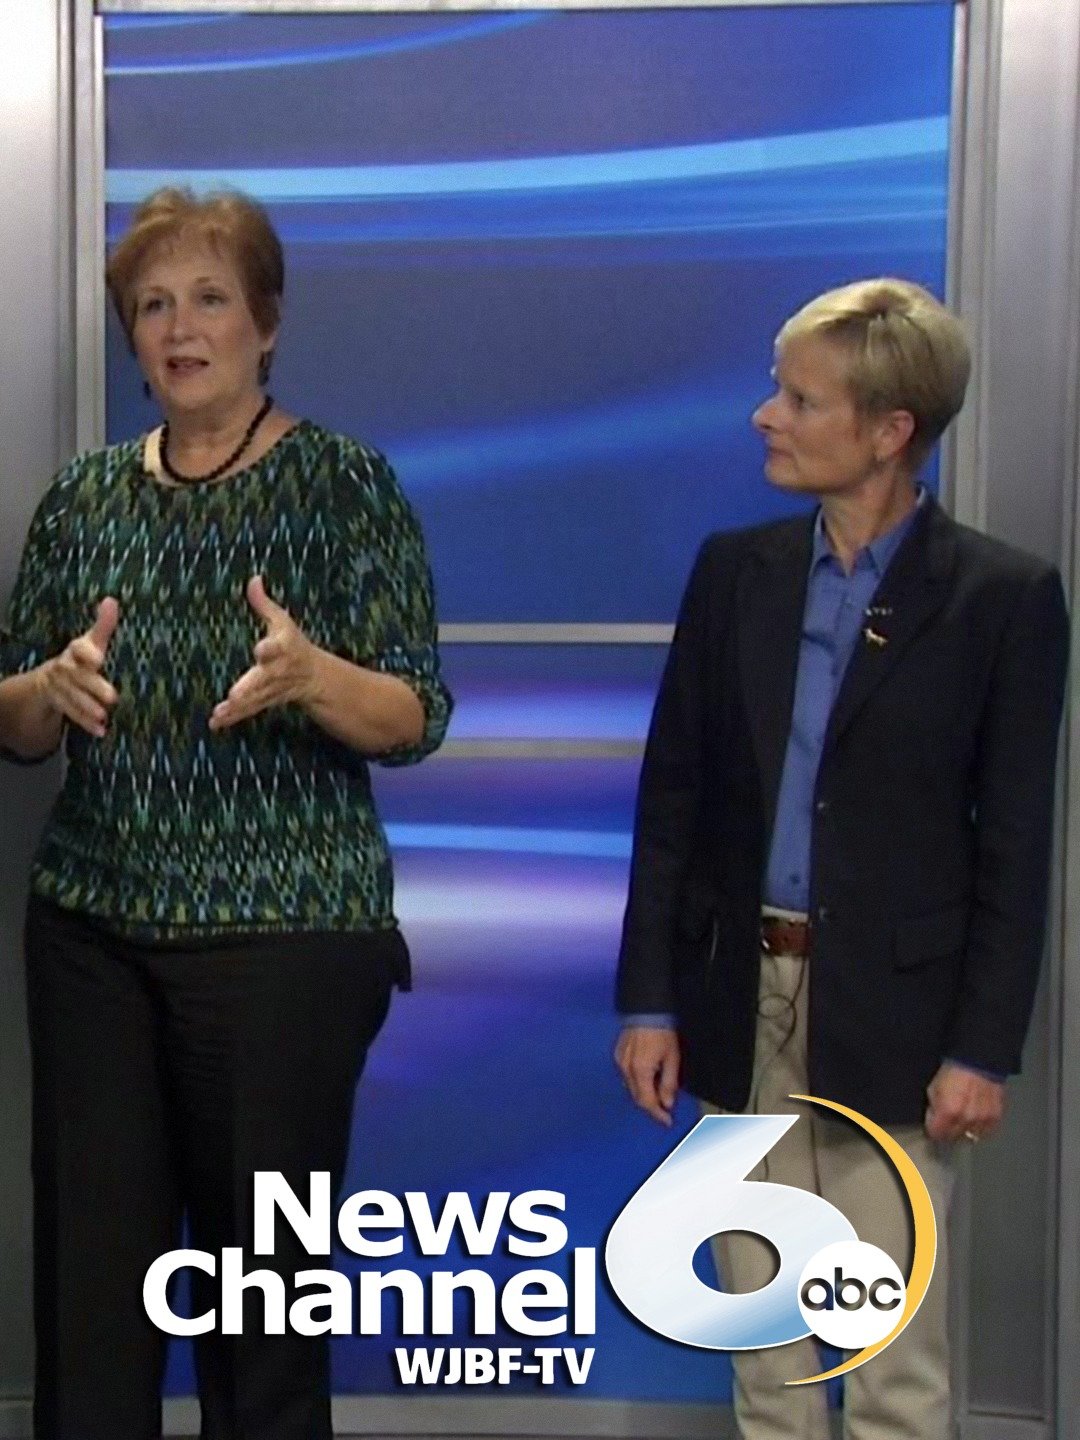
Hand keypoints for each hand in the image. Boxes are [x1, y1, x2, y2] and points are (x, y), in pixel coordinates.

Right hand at [37, 598, 119, 737]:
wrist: (50, 678)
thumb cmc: (81, 657)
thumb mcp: (92, 641)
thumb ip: (104, 625)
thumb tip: (111, 600)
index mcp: (75, 650)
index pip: (78, 648)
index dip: (87, 653)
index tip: (99, 659)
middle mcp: (64, 667)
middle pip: (77, 676)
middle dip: (93, 686)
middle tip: (112, 697)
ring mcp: (59, 687)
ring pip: (71, 697)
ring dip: (87, 708)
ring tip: (104, 716)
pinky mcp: (58, 703)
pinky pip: (70, 714)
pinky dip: (85, 723)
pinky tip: (101, 731)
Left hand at [209, 577, 318, 731]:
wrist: (315, 678)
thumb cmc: (293, 644)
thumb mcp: (282, 622)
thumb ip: (264, 604)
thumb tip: (253, 579)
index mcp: (283, 648)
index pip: (277, 647)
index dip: (269, 648)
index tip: (260, 648)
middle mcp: (278, 671)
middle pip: (265, 679)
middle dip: (250, 687)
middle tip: (235, 694)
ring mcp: (271, 690)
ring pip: (255, 699)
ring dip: (238, 707)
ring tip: (221, 711)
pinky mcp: (263, 702)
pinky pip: (248, 711)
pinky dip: (232, 717)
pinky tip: (216, 722)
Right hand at [615, 1026, 680, 1125]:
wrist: (646, 1009)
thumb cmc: (662, 1033)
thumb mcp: (672, 1057)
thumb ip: (669, 1082)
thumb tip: (667, 1103)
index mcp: (640, 1071)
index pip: (647, 1101)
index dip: (657, 1114)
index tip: (667, 1122)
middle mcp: (625, 1070)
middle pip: (637, 1097)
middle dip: (651, 1107)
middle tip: (664, 1112)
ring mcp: (619, 1062)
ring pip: (630, 1088)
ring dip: (644, 1096)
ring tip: (657, 1097)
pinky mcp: (617, 1055)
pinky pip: (626, 1077)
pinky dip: (637, 1084)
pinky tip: (647, 1082)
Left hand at [924, 1061, 1005, 1142]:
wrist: (979, 1060)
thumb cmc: (953, 1070)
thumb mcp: (933, 1087)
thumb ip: (933, 1107)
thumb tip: (935, 1119)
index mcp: (949, 1111)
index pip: (937, 1133)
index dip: (932, 1129)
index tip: (933, 1125)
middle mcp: (966, 1119)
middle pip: (953, 1137)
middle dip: (947, 1130)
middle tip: (946, 1122)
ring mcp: (983, 1120)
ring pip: (969, 1137)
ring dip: (963, 1130)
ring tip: (961, 1119)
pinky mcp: (996, 1117)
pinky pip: (985, 1132)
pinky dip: (978, 1128)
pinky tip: (974, 1118)